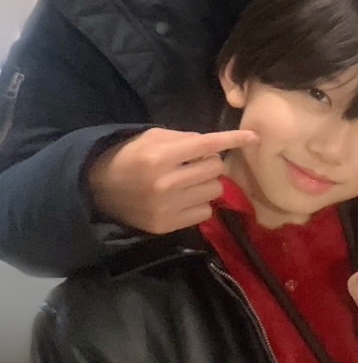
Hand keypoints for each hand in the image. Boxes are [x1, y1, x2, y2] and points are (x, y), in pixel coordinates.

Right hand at [89, 127, 258, 233]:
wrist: (97, 188)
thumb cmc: (129, 156)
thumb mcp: (152, 138)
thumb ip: (185, 139)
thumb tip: (218, 145)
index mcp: (160, 156)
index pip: (207, 145)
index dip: (233, 139)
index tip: (254, 137)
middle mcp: (165, 182)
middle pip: (216, 169)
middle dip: (209, 163)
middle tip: (193, 164)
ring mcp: (166, 207)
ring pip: (214, 191)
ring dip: (206, 184)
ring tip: (186, 182)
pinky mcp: (166, 225)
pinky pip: (205, 212)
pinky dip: (199, 204)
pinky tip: (182, 199)